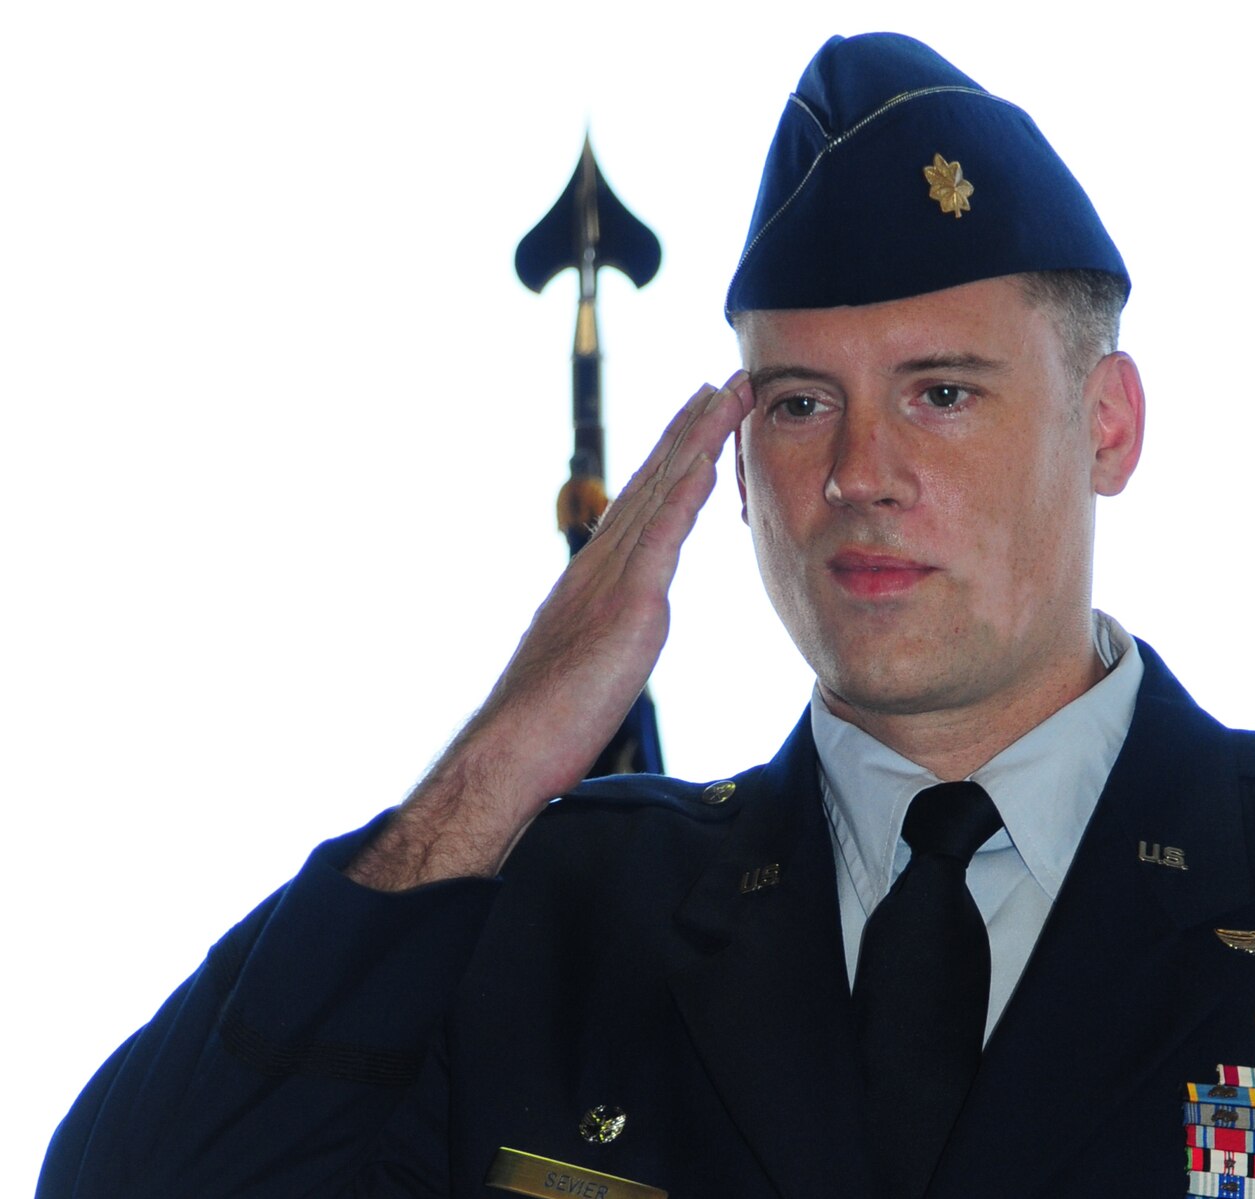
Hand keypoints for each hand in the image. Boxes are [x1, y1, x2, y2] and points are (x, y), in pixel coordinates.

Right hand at [348, 371, 752, 888]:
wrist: (516, 746)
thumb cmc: (549, 723)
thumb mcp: (586, 664)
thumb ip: (608, 636)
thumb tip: (620, 636)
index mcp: (593, 579)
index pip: (641, 506)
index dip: (671, 459)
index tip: (698, 420)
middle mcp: (600, 565)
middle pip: (651, 483)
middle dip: (689, 429)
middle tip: (721, 383)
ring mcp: (612, 581)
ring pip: (659, 494)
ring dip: (696, 441)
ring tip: (725, 396)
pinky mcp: (628, 607)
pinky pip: (662, 539)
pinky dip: (685, 494)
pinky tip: (709, 460)